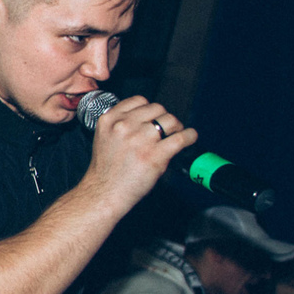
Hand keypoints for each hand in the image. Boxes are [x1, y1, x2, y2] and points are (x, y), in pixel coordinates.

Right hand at [79, 94, 196, 216]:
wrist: (103, 192)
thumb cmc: (105, 169)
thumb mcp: (105, 137)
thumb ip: (121, 125)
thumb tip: (148, 120)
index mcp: (110, 119)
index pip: (139, 100)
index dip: (149, 109)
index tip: (154, 118)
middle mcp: (124, 125)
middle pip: (157, 108)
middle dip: (164, 117)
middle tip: (167, 129)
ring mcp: (140, 139)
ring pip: (170, 120)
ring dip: (177, 127)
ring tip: (177, 134)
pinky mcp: (154, 155)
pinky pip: (180, 138)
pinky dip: (189, 136)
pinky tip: (190, 138)